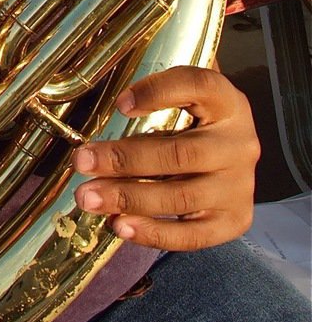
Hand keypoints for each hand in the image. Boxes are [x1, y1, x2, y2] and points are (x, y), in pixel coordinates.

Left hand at [72, 66, 259, 250]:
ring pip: (181, 196)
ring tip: (87, 198)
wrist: (229, 161)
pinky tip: (119, 225)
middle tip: (81, 161)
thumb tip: (108, 94)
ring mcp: (240, 185)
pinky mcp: (234, 220)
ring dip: (128, 198)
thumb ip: (155, 91)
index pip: (197, 86)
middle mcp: (239, 143)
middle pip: (180, 153)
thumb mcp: (183, 97)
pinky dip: (153, 233)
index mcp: (226, 102)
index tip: (119, 104)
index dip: (158, 92)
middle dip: (124, 159)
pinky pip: (192, 234)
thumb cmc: (193, 123)